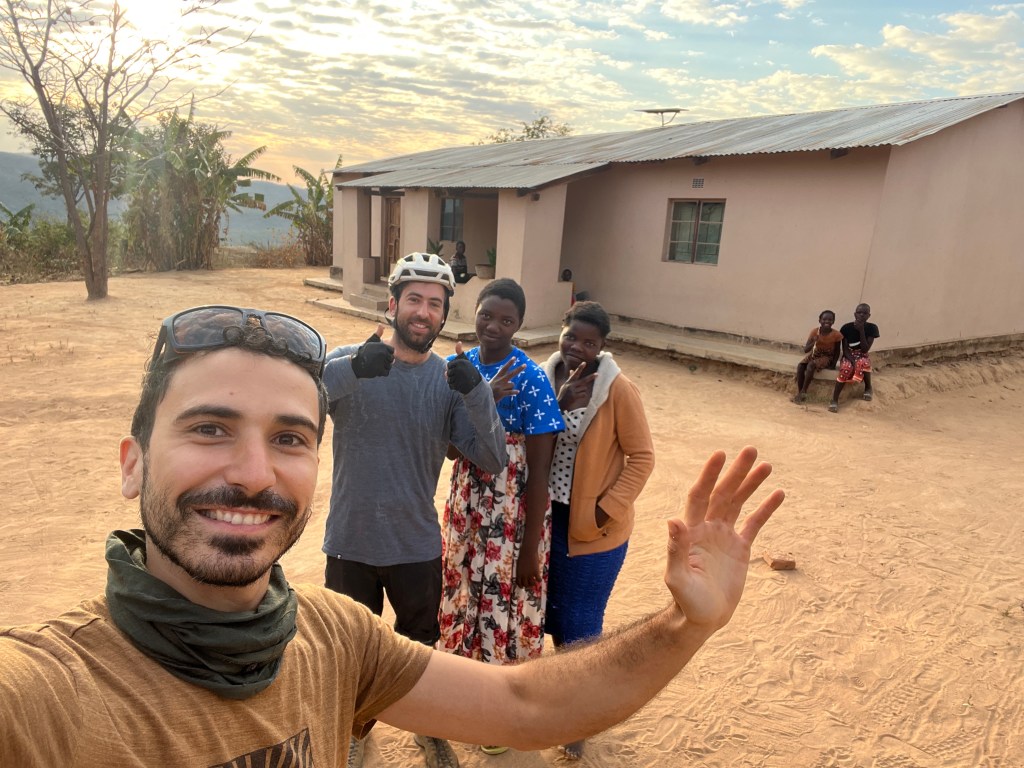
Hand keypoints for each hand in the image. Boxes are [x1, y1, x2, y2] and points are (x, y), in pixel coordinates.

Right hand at [351, 323, 393, 378]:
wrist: (355, 363)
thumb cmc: (363, 352)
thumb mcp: (370, 341)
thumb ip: (378, 334)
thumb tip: (381, 325)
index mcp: (382, 345)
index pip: (392, 350)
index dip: (387, 353)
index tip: (379, 354)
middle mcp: (382, 353)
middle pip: (391, 359)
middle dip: (386, 361)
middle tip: (376, 360)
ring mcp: (381, 361)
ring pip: (389, 366)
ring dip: (384, 367)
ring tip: (376, 365)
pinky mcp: (378, 370)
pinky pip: (386, 373)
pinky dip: (381, 373)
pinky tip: (376, 370)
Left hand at [446, 341, 482, 394]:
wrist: (477, 384)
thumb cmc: (469, 370)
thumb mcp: (465, 360)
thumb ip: (460, 352)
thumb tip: (459, 342)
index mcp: (460, 362)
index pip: (448, 366)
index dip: (452, 368)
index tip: (459, 369)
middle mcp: (460, 369)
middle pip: (447, 373)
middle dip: (452, 375)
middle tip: (461, 376)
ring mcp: (459, 378)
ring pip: (448, 380)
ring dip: (453, 381)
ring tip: (461, 380)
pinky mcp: (460, 385)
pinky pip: (451, 386)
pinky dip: (454, 387)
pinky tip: (460, 385)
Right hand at [489, 358, 526, 402]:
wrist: (482, 397)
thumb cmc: (489, 390)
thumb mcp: (493, 382)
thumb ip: (502, 381)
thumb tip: (512, 383)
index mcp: (497, 377)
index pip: (504, 368)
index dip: (509, 363)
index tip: (514, 357)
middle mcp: (500, 380)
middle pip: (511, 373)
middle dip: (519, 369)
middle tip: (525, 365)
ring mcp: (501, 387)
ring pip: (512, 384)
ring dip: (510, 387)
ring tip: (504, 391)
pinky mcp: (501, 393)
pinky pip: (511, 392)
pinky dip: (514, 392)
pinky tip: (517, 392)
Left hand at [515, 548, 540, 587]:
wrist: (528, 551)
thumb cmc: (523, 555)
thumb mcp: (519, 564)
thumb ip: (520, 570)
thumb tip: (522, 573)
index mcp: (518, 573)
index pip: (519, 583)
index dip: (521, 585)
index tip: (523, 586)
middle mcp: (524, 575)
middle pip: (526, 584)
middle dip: (528, 585)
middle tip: (530, 584)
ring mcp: (530, 574)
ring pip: (532, 583)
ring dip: (533, 584)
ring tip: (535, 582)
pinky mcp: (536, 572)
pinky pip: (538, 579)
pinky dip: (539, 580)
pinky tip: (539, 578)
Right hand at [557, 361, 596, 409]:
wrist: (559, 404)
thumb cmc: (563, 394)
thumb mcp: (565, 385)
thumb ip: (570, 378)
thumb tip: (571, 370)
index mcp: (569, 381)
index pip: (575, 373)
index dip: (580, 368)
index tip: (584, 363)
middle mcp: (571, 385)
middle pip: (584, 380)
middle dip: (591, 377)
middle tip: (597, 374)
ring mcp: (573, 391)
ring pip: (584, 388)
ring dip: (582, 391)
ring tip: (576, 394)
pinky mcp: (575, 396)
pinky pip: (584, 394)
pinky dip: (582, 396)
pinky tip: (577, 397)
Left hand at [664, 447, 783, 631]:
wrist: (703, 617)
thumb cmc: (685, 600)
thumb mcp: (677, 576)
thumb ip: (676, 549)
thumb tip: (673, 520)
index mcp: (691, 530)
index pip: (700, 495)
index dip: (709, 475)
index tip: (720, 455)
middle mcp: (707, 527)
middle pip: (722, 493)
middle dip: (736, 472)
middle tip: (751, 450)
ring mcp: (724, 535)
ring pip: (738, 503)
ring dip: (751, 484)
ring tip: (766, 465)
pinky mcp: (740, 548)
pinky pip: (754, 523)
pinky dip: (765, 508)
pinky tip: (778, 493)